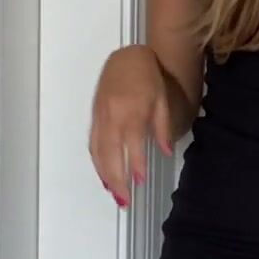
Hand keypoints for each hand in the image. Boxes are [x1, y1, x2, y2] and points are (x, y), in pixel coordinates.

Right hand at [89, 46, 172, 207]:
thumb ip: (162, 127)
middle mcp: (112, 117)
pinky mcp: (94, 118)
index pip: (131, 144)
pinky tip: (104, 176)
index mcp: (131, 112)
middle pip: (110, 154)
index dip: (134, 164)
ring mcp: (100, 118)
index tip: (140, 182)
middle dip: (116, 179)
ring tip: (113, 194)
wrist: (126, 58)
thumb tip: (165, 152)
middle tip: (124, 200)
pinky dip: (97, 162)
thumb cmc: (148, 78)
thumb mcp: (162, 100)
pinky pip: (93, 144)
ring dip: (104, 175)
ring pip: (98, 152)